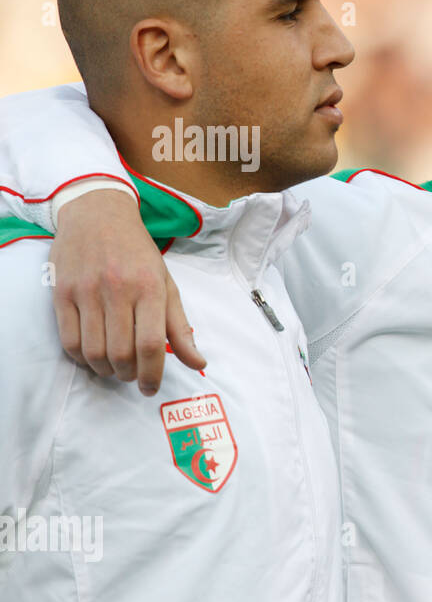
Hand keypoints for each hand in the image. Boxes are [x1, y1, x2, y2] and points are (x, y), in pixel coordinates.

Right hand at [50, 190, 205, 393]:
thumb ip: (180, 327)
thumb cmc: (138, 253)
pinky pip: (68, 340)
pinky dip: (81, 358)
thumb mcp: (167, 283)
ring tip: (114, 369)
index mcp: (149, 288)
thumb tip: (198, 363)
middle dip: (129, 375)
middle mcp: (118, 290)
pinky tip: (92, 356)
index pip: (151, 344)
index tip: (151, 388)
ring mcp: (86, 292)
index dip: (152, 374)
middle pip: (121, 353)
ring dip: (105, 370)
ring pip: (93, 351)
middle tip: (133, 377)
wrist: (98, 214)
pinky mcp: (62, 293)